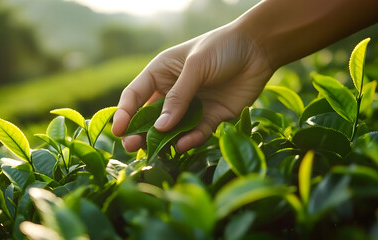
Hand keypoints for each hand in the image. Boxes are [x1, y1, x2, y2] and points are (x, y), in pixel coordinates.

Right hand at [112, 22, 273, 152]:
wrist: (259, 49)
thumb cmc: (222, 48)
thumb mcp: (196, 66)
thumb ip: (178, 96)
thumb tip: (160, 127)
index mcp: (161, 73)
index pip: (135, 95)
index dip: (124, 112)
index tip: (118, 130)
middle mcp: (173, 92)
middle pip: (150, 117)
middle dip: (139, 132)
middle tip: (131, 147)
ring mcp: (192, 107)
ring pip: (172, 129)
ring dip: (163, 141)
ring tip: (155, 151)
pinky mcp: (212, 118)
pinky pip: (197, 133)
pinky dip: (190, 140)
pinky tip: (183, 144)